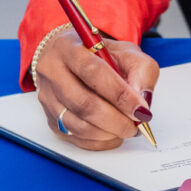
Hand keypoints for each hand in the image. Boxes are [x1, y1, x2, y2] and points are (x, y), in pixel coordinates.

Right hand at [33, 27, 158, 149]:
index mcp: (70, 48)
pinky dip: (99, 141)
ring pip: (77, 125)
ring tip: (127, 128)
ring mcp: (48, 98)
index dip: (119, 94)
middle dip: (116, 120)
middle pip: (83, 103)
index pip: (93, 72)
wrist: (73, 57)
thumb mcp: (126, 52)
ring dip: (108, 133)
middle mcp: (52, 73)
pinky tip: (113, 134)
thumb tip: (142, 101)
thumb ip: (141, 71)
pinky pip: (74, 138)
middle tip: (136, 125)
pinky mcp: (50, 119)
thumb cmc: (100, 55)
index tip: (141, 109)